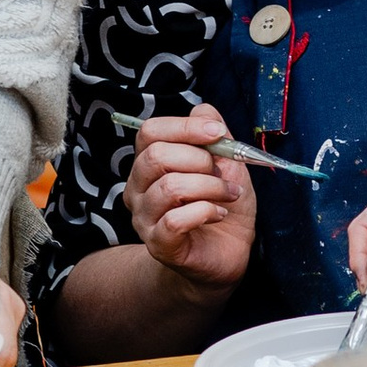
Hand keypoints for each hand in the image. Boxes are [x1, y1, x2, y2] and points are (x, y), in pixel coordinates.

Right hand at [126, 104, 257, 292]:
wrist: (225, 254)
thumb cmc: (222, 205)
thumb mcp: (227, 164)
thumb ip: (216, 136)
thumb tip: (205, 112)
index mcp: (150, 163)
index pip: (150, 132)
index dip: (186, 126)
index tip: (218, 133)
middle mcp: (138, 189)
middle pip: (156, 156)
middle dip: (200, 159)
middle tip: (222, 173)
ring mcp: (144, 218)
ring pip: (170, 187)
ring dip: (210, 187)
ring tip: (229, 195)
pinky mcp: (158, 244)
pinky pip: (175, 220)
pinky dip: (205, 211)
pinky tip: (218, 214)